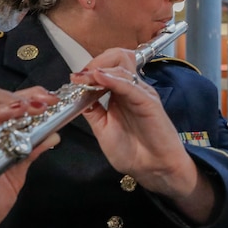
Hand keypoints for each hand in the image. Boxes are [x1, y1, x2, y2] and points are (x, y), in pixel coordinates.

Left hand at [71, 48, 214, 222]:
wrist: (153, 170)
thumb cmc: (133, 153)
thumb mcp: (103, 130)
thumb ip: (93, 111)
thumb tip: (76, 95)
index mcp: (121, 94)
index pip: (107, 67)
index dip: (88, 69)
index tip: (73, 78)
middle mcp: (132, 89)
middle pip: (116, 58)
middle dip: (94, 62)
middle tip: (79, 76)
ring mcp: (141, 93)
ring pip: (122, 66)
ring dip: (100, 68)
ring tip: (83, 77)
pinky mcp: (148, 102)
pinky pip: (130, 85)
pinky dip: (113, 79)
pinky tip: (98, 78)